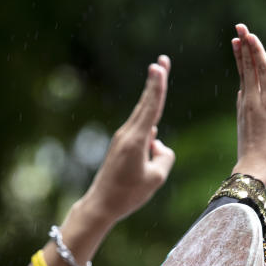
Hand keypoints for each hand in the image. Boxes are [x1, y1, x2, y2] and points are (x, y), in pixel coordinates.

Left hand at [82, 56, 175, 224]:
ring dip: (152, 114)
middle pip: (146, 104)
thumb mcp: (156, 178)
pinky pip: (142, 137)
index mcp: (136, 140)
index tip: (159, 66)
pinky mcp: (122, 146)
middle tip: (162, 60)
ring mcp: (123, 139)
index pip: (151, 108)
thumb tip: (157, 144)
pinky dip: (149, 139)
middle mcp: (127, 134)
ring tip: (148, 137)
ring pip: (146, 123)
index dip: (157, 86)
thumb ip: (165, 156)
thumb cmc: (129, 194)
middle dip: (155, 82)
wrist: (101, 205)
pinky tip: (146, 157)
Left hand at [231, 24, 265, 186]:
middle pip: (249, 67)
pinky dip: (243, 75)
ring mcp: (245, 105)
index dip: (256, 51)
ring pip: (243, 75)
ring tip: (235, 40)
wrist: (255, 167)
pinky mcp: (241, 112)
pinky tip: (242, 67)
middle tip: (240, 26)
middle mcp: (255, 100)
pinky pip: (243, 89)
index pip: (262, 70)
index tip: (250, 35)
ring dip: (240, 57)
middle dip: (245, 46)